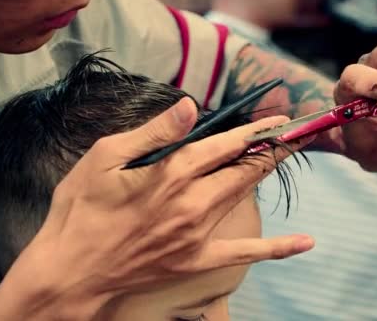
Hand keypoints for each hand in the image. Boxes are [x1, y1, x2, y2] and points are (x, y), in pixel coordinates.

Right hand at [0, 97, 314, 319]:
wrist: (71, 271)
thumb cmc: (80, 211)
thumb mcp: (105, 158)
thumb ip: (154, 133)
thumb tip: (190, 106)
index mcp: (170, 173)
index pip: (224, 144)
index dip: (254, 130)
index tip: (278, 118)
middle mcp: (191, 202)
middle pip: (243, 169)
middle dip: (273, 147)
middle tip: (299, 132)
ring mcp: (197, 234)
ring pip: (244, 197)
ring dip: (268, 173)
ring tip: (290, 154)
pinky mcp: (195, 260)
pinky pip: (243, 253)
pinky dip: (276, 248)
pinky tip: (305, 242)